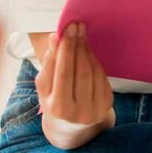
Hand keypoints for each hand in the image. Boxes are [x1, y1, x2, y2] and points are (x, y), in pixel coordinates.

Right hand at [35, 23, 113, 144]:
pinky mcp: (106, 104)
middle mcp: (78, 112)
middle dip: (77, 45)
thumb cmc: (53, 101)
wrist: (71, 126)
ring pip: (92, 72)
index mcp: (58, 109)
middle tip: (76, 26)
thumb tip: (55, 37)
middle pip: (79, 71)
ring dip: (86, 49)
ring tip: (81, 33)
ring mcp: (95, 109)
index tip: (66, 29)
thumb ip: (48, 64)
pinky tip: (87, 48)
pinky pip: (101, 76)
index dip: (65, 49)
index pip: (62, 73)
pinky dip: (94, 60)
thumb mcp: (44, 87)